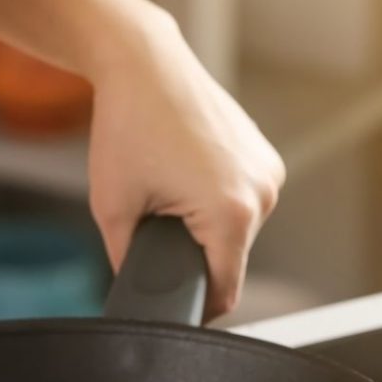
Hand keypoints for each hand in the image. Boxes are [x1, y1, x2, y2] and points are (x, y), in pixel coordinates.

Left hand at [88, 11, 284, 320]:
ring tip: (166, 203)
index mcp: (232, 212)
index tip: (175, 316)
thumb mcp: (112, 211)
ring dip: (204, 233)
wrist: (144, 65)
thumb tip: (136, 291)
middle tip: (153, 238)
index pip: (225, 290)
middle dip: (192, 261)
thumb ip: (127, 262)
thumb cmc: (127, 129)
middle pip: (230, 261)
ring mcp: (269, 172)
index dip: (198, 310)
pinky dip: (215, 206)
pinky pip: (241, 203)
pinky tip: (184, 185)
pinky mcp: (264, 156)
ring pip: (237, 233)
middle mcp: (263, 193)